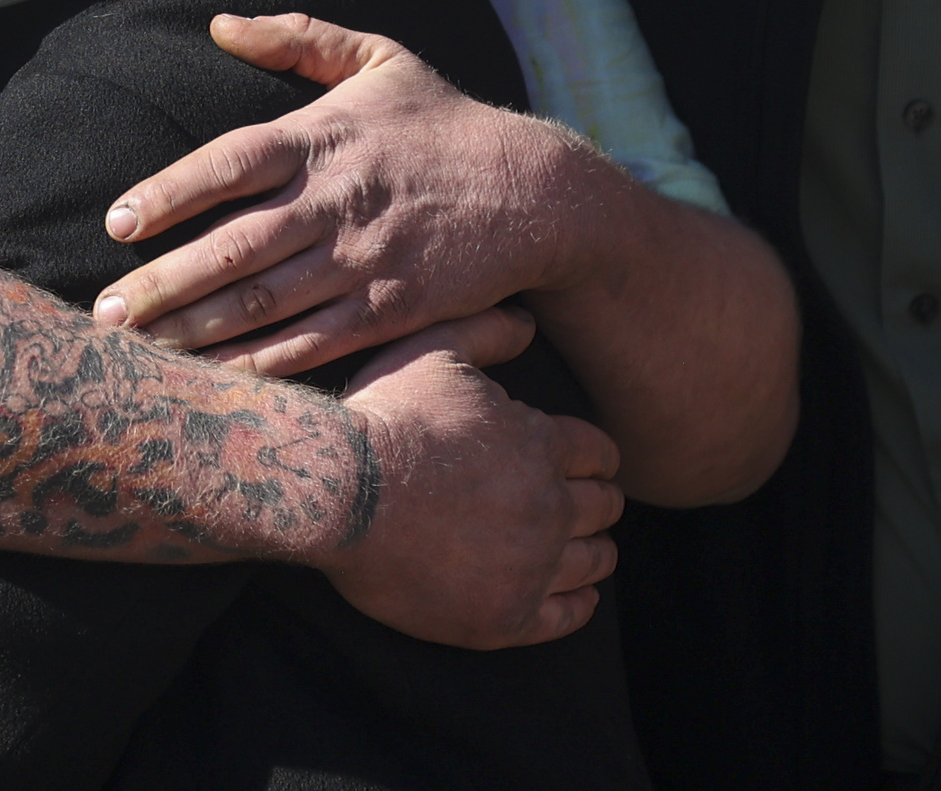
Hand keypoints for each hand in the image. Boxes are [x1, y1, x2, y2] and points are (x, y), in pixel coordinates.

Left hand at [91, 12, 594, 375]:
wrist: (536, 191)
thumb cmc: (446, 123)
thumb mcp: (380, 59)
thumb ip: (297, 38)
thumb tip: (220, 25)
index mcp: (324, 138)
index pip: (230, 162)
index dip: (171, 192)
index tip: (119, 221)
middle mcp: (336, 201)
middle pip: (233, 246)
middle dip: (163, 284)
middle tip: (104, 313)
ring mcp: (362, 261)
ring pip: (264, 303)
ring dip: (196, 331)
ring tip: (138, 352)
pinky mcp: (390, 311)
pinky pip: (313, 344)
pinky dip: (261, 366)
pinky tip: (215, 382)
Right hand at [312, 311, 623, 647]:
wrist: (336, 495)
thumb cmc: (380, 418)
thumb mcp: (432, 352)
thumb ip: (487, 332)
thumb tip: (528, 323)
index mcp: (542, 444)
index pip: (600, 454)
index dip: (595, 456)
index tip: (587, 464)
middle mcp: (549, 506)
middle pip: (604, 507)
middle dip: (599, 501)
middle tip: (588, 505)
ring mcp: (530, 566)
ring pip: (594, 560)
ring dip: (595, 550)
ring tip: (587, 550)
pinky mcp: (505, 616)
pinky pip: (566, 617)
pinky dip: (579, 604)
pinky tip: (577, 596)